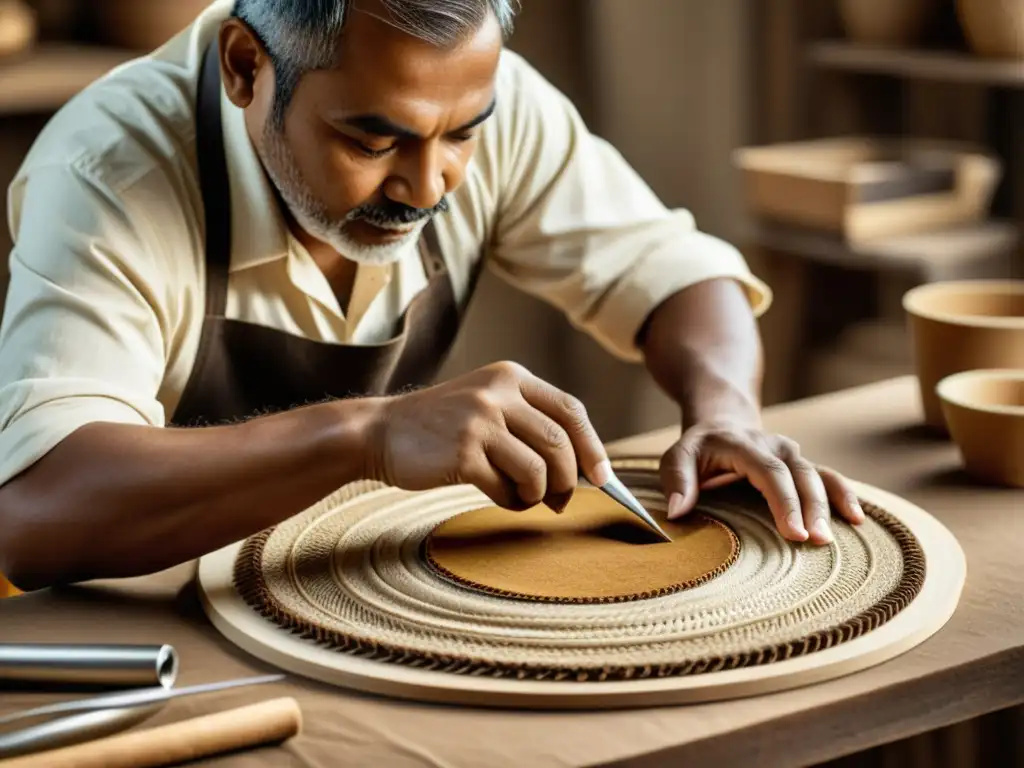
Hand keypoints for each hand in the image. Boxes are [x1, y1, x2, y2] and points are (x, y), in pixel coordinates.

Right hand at [364, 361, 612, 510]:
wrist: (380, 432)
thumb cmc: (441, 426)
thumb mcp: (486, 403)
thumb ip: (528, 422)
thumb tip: (581, 467)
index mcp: (511, 377)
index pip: (570, 410)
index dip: (593, 446)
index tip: (603, 477)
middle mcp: (498, 393)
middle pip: (559, 443)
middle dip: (569, 480)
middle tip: (562, 501)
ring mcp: (479, 422)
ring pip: (538, 469)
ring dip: (539, 494)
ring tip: (525, 499)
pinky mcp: (463, 453)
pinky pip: (507, 488)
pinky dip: (512, 502)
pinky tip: (501, 498)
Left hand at [659, 420, 864, 544]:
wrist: (722, 424)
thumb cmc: (698, 449)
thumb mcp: (677, 456)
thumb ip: (677, 479)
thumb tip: (677, 511)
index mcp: (745, 445)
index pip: (770, 473)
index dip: (784, 502)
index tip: (794, 533)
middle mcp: (775, 447)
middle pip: (801, 475)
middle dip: (813, 508)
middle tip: (819, 541)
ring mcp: (793, 455)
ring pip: (820, 476)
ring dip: (833, 504)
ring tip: (841, 533)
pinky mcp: (803, 466)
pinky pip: (829, 478)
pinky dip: (845, 496)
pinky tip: (857, 518)